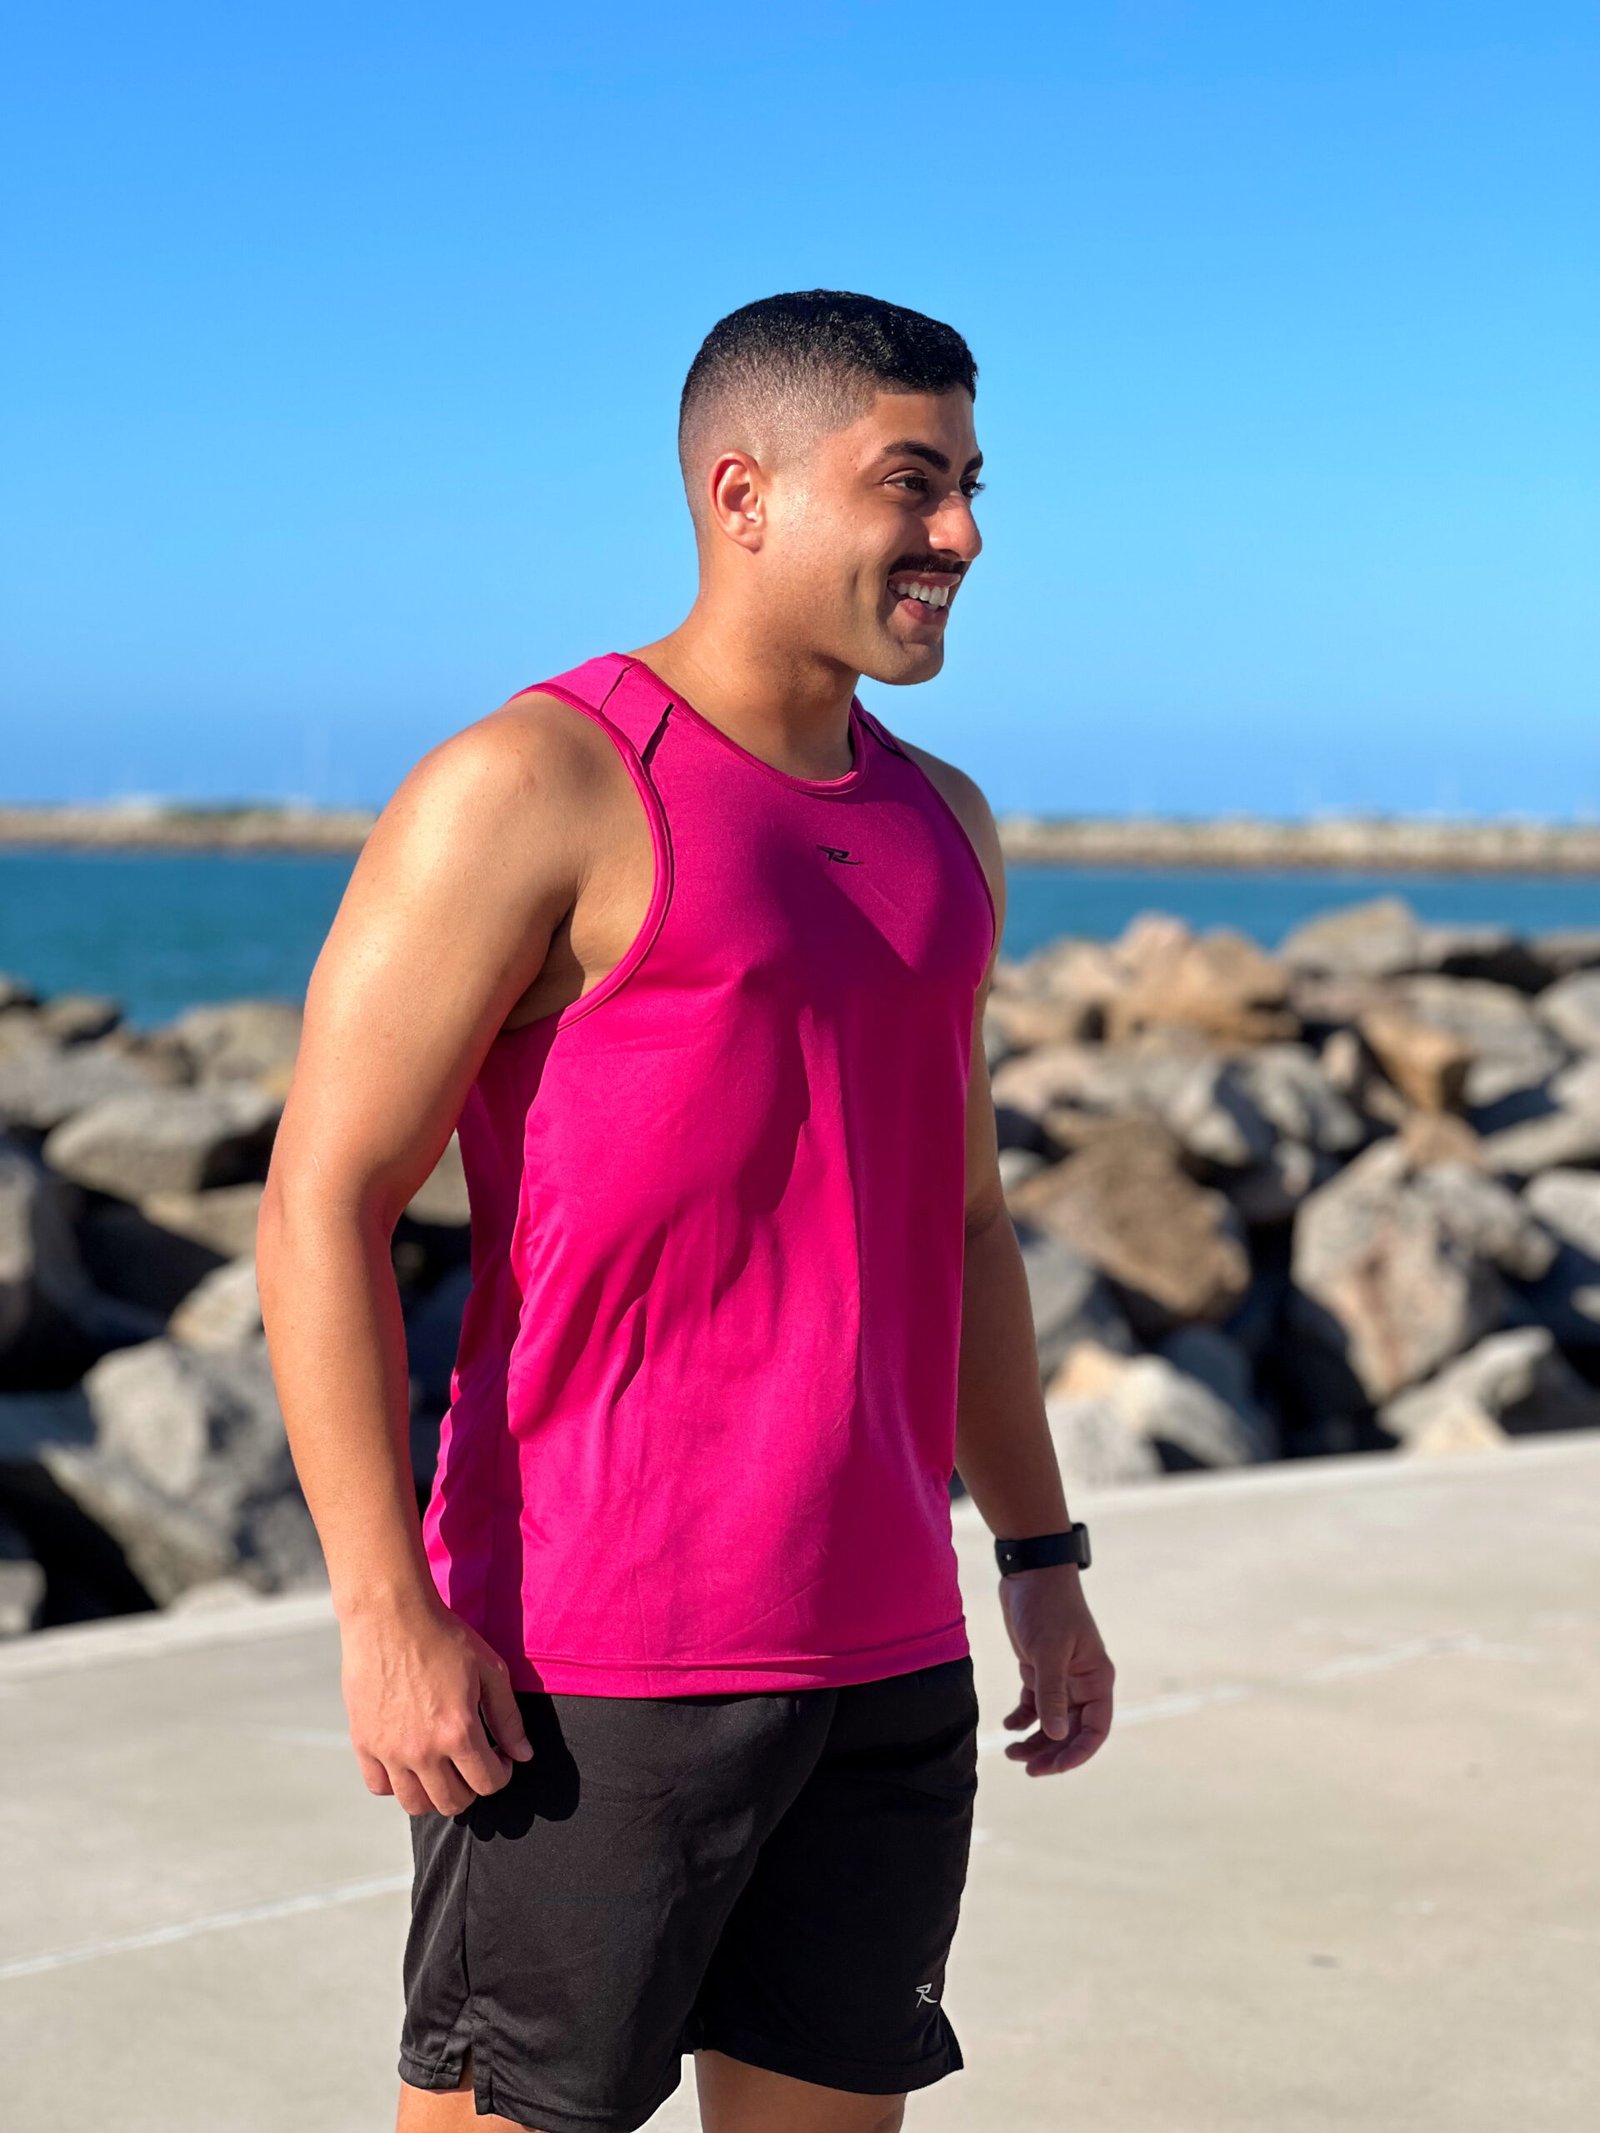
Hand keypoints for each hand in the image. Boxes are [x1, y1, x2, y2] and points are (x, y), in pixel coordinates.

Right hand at [339, 1589, 534, 1815]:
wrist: (390, 1616)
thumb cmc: (443, 1637)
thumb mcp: (489, 1670)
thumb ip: (508, 1718)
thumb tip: (523, 1756)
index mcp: (458, 1732)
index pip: (488, 1784)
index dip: (502, 1774)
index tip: (499, 1757)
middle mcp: (422, 1751)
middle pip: (453, 1803)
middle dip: (471, 1788)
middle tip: (472, 1763)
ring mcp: (389, 1750)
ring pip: (415, 1804)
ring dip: (435, 1793)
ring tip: (442, 1768)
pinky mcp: (363, 1742)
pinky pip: (379, 1786)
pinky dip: (397, 1783)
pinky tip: (410, 1761)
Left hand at [997, 1563, 1113, 1776]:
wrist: (1030, 1571)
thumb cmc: (1047, 1606)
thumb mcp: (1048, 1650)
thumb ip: (1052, 1694)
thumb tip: (1057, 1736)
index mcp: (1096, 1679)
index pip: (1096, 1729)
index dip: (1078, 1754)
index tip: (1053, 1768)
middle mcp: (1082, 1682)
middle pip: (1072, 1731)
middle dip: (1052, 1753)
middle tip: (1027, 1769)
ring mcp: (1061, 1677)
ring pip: (1052, 1721)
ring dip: (1035, 1740)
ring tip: (1011, 1754)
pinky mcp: (1039, 1668)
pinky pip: (1035, 1704)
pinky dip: (1023, 1718)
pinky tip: (1008, 1725)